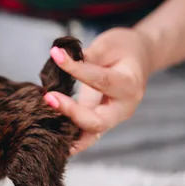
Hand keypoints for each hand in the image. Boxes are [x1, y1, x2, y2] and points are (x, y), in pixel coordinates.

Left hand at [43, 27, 154, 154]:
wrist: (139, 58)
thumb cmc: (123, 49)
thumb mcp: (108, 45)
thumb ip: (87, 56)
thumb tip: (61, 57)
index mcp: (129, 84)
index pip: (100, 80)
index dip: (75, 68)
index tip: (55, 54)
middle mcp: (123, 108)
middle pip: (98, 121)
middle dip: (72, 112)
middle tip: (49, 97)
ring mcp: (113, 119)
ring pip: (91, 135)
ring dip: (67, 132)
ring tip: (45, 126)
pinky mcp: (101, 122)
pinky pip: (86, 136)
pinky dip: (70, 140)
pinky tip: (52, 140)